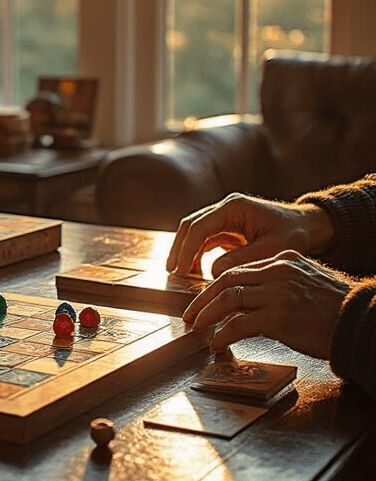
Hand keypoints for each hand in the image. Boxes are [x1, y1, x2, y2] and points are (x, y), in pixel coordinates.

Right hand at [166, 193, 334, 276]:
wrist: (309, 226)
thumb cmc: (294, 235)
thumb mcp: (271, 250)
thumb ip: (242, 259)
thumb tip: (213, 271)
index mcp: (234, 207)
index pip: (200, 226)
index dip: (187, 249)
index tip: (180, 270)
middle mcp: (226, 208)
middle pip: (191, 225)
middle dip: (179, 248)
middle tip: (171, 271)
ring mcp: (226, 217)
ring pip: (195, 231)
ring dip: (185, 250)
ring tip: (179, 273)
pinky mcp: (229, 228)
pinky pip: (206, 238)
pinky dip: (197, 252)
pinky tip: (194, 270)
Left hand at [182, 251, 350, 358]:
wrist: (359, 320)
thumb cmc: (337, 307)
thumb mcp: (308, 282)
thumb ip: (282, 283)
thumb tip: (254, 300)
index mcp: (284, 260)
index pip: (241, 268)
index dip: (219, 285)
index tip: (206, 299)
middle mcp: (278, 272)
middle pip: (228, 279)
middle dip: (205, 298)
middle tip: (192, 314)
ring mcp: (277, 294)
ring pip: (229, 299)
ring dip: (208, 315)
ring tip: (198, 328)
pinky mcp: (278, 318)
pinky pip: (238, 324)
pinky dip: (223, 334)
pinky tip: (217, 344)